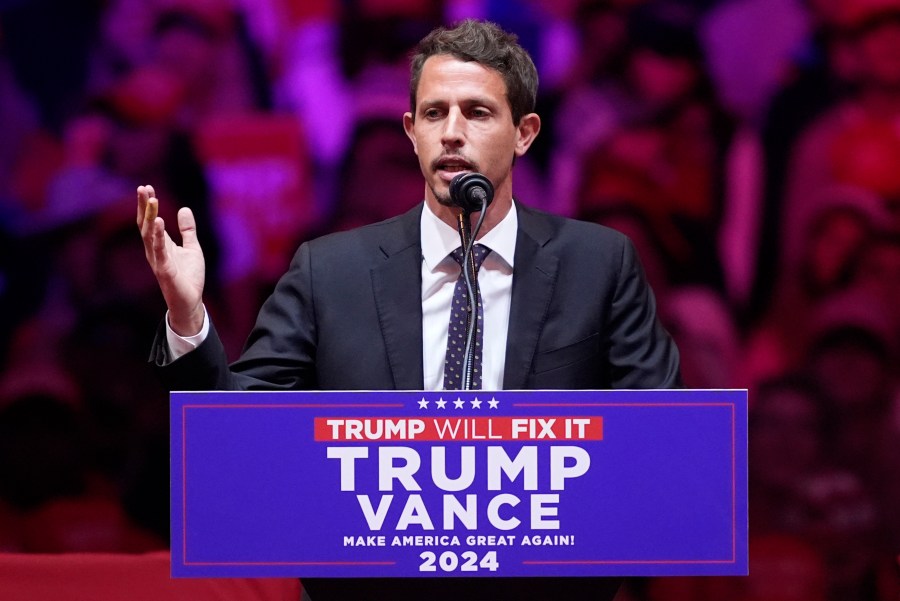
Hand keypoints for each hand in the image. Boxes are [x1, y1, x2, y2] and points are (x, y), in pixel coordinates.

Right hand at [137, 185, 205, 335]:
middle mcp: (155, 250)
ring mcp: (158, 260)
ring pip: (150, 235)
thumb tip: (184, 209)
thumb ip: (187, 230)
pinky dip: (158, 236)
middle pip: (146, 224)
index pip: (151, 221)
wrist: (190, 301)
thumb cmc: (188, 277)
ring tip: (152, 200)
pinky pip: (159, 250)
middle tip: (143, 188)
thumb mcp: (192, 248)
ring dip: (150, 216)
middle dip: (144, 206)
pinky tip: (159, 222)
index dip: (148, 205)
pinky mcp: (164, 270)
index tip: (147, 187)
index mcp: (160, 244)